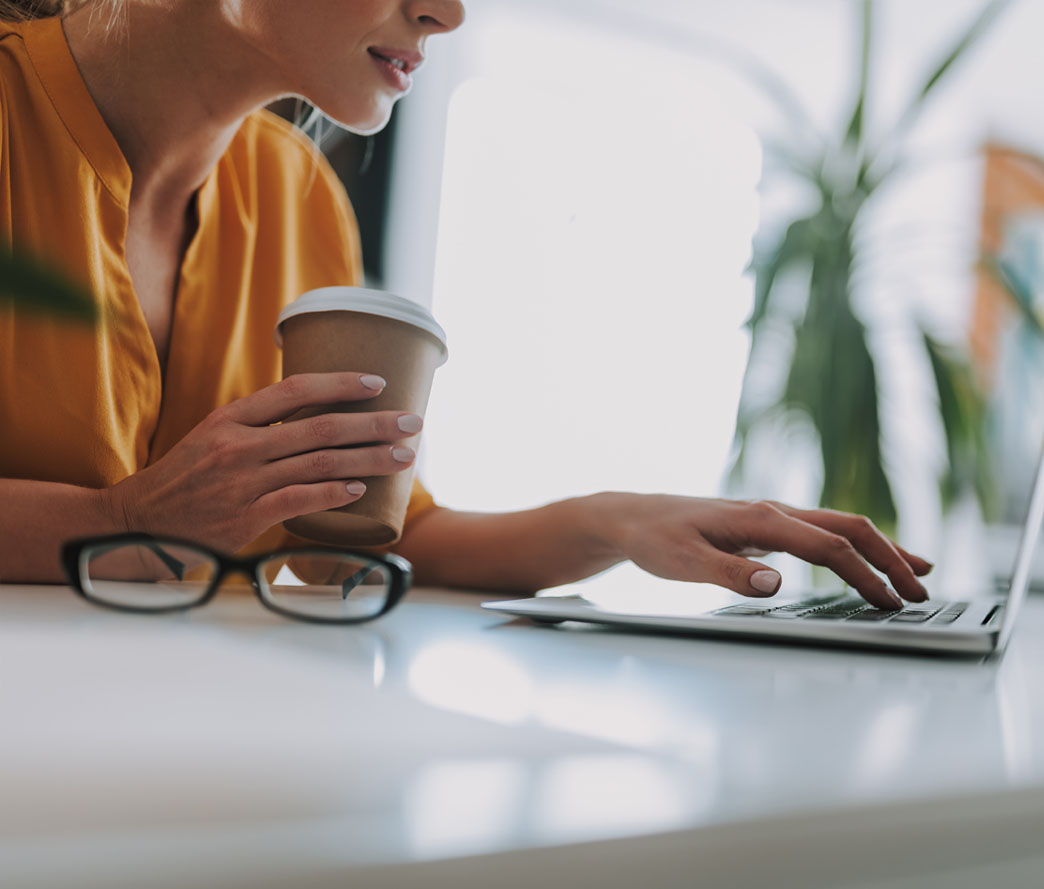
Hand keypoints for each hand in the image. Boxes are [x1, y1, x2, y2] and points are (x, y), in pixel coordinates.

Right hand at [106, 373, 420, 551]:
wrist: (140, 522)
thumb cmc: (187, 479)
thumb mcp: (215, 437)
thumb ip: (262, 427)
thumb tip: (321, 417)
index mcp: (233, 417)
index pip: (295, 389)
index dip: (340, 383)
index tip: (378, 383)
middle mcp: (240, 444)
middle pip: (320, 427)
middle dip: (373, 424)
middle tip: (413, 422)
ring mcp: (244, 480)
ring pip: (320, 463)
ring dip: (368, 459)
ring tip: (402, 457)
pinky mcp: (246, 516)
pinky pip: (300, 500)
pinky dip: (334, 494)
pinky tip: (361, 491)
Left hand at [601, 494, 931, 609]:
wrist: (634, 518)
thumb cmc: (656, 539)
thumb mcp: (684, 563)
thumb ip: (729, 574)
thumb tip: (776, 584)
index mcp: (760, 518)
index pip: (829, 546)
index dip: (865, 574)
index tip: (892, 603)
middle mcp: (773, 512)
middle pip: (848, 528)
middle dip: (889, 557)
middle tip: (922, 592)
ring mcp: (771, 517)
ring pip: (839, 526)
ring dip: (879, 548)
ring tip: (916, 572)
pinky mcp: (765, 527)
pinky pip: (822, 534)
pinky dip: (853, 547)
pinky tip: (862, 563)